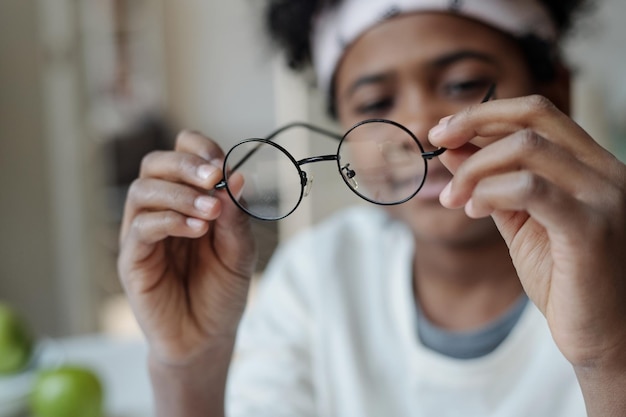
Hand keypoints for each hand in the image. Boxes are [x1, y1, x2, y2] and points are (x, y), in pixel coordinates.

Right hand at [118, 130, 256, 366]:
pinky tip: (197, 230)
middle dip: (186, 165)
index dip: (198, 149)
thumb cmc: (222, 291)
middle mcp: (160, 211)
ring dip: (179, 194)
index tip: (223, 165)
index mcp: (188, 200)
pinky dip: (169, 221)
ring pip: (143, 191)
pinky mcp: (133, 260)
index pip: (181, 155)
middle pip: (155, 164)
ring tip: (211, 213)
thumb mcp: (240, 252)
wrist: (207, 338)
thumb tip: (237, 177)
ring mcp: (142, 234)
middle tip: (215, 178)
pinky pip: (140, 228)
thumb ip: (237, 218)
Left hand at [429, 95, 625, 370]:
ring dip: (474, 168)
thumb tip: (453, 149)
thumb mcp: (520, 221)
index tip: (442, 131)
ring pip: (527, 148)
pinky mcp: (592, 228)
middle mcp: (605, 171)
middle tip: (436, 142)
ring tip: (454, 198)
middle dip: (473, 122)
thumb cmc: (566, 279)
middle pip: (533, 116)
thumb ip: (491, 184)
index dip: (484, 114)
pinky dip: (490, 192)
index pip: (537, 113)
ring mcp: (605, 196)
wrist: (607, 336)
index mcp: (590, 165)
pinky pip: (530, 189)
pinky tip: (474, 210)